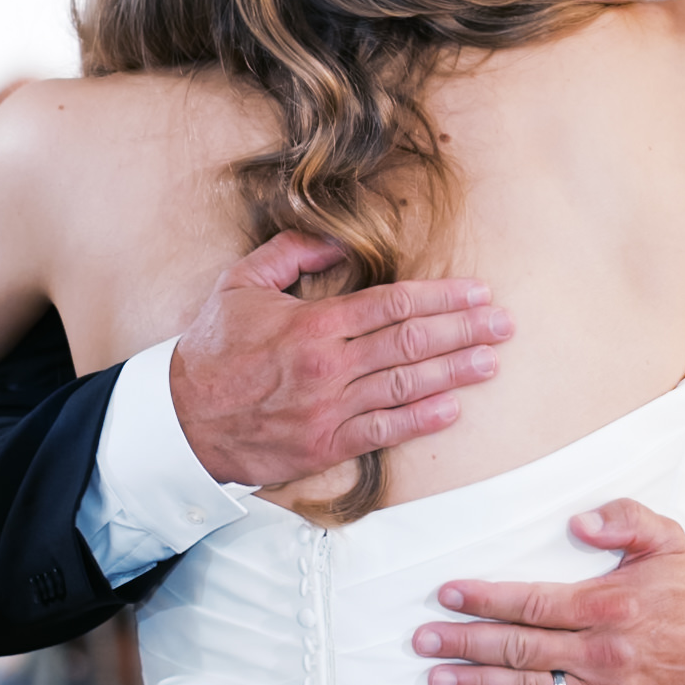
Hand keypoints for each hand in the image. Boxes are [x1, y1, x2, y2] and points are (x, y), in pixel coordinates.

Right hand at [170, 230, 512, 487]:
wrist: (180, 422)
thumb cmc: (212, 349)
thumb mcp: (242, 283)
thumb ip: (293, 252)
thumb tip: (339, 239)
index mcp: (314, 324)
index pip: (393, 305)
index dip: (442, 297)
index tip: (477, 292)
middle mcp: (329, 366)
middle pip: (411, 343)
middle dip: (463, 331)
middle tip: (504, 325)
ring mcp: (330, 409)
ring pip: (405, 387)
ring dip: (454, 373)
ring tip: (491, 362)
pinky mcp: (325, 445)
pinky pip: (383, 431)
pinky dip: (421, 420)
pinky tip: (452, 409)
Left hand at [412, 498, 684, 684]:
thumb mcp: (665, 539)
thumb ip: (623, 519)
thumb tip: (578, 523)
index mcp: (607, 605)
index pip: (532, 603)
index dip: (486, 599)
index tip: (448, 595)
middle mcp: (600, 652)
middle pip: (518, 647)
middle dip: (465, 642)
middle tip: (422, 640)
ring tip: (437, 678)